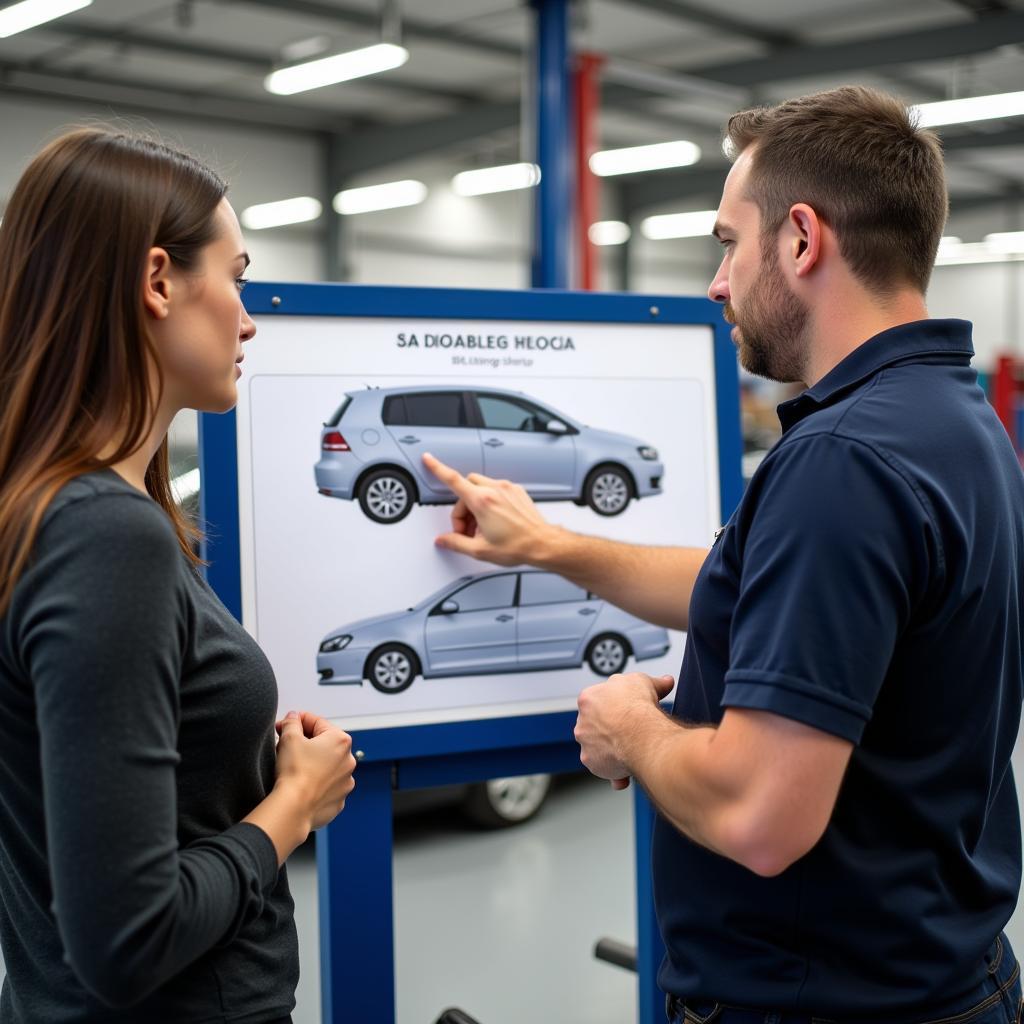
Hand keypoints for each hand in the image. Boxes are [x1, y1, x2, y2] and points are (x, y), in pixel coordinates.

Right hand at [274, 710, 356, 830]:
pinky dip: (316, 784)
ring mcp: (346, 782)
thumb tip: (293, 718)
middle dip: (305, 743)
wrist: (294, 808)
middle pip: (323, 744)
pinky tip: (301, 786)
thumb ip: (292, 722)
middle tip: (285, 746)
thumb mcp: (289, 737)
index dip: (297, 722)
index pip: (317, 722)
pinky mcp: (339, 800)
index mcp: (340, 740)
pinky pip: (326, 787)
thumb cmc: (294, 772)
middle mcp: (349, 760)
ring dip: (312, 764)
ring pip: (326, 766)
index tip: (284, 725)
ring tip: (293, 768)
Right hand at [421, 452, 558, 566]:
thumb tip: (444, 540)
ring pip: (481, 486)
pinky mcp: (517, 491)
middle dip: (462, 507)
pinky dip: (490, 501)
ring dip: (475, 503)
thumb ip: (456, 543)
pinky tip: (495, 519)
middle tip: (467, 528)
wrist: (542, 544)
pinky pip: (496, 488)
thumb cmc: (518, 546)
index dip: (437, 468)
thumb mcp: (480, 550)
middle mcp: (495, 490)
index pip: (453, 479)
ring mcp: (508, 489)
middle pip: (466, 487)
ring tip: (482, 526)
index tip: (429, 459)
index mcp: (483, 502)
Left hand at [575, 673, 674, 789]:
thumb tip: (665, 682)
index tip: (630, 712)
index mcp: (589, 698)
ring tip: (633, 753)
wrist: (640, 732)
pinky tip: (629, 772)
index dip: (617, 708)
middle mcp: (582, 721)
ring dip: (614, 752)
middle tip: (632, 733)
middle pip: (597, 727)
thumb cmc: (638, 706)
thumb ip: (653, 682)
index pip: (600, 703)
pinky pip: (604, 768)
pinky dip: (615, 772)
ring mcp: (586, 743)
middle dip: (613, 731)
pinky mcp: (592, 762)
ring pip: (600, 749)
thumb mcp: (646, 682)